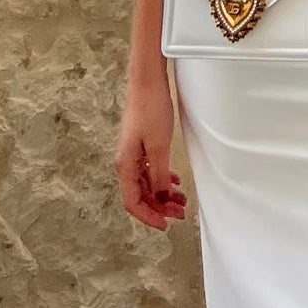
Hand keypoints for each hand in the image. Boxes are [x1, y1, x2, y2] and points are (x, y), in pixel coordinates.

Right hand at [114, 80, 187, 230]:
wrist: (147, 82)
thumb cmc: (151, 110)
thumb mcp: (159, 146)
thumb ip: (159, 174)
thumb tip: (159, 198)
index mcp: (125, 165)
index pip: (132, 201)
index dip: (148, 216)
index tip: (165, 225)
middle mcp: (125, 162)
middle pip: (140, 194)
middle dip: (159, 207)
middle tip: (180, 213)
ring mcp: (133, 153)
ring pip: (146, 183)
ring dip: (162, 194)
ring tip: (181, 200)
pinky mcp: (140, 144)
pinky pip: (149, 170)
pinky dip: (162, 179)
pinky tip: (174, 181)